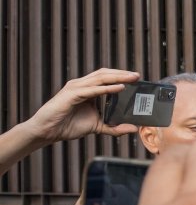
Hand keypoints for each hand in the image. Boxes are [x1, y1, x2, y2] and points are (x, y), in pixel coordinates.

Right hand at [22, 68, 139, 143]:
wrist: (48, 131)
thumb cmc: (69, 126)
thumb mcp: (97, 127)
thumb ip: (115, 128)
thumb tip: (134, 129)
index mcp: (88, 90)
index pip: (107, 78)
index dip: (121, 76)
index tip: (137, 79)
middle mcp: (82, 85)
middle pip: (105, 74)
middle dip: (122, 74)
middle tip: (138, 75)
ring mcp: (76, 88)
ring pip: (100, 78)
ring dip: (117, 77)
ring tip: (132, 78)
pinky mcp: (72, 94)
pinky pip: (93, 89)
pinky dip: (107, 88)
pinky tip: (119, 88)